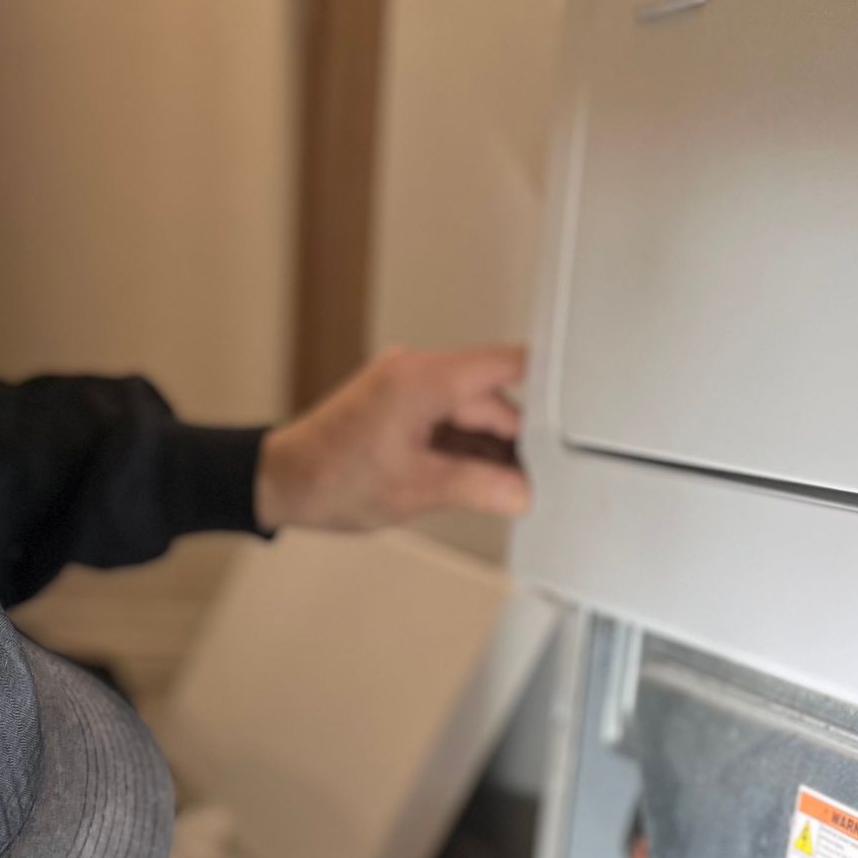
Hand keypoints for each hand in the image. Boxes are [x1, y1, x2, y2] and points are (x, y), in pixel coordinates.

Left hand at [255, 346, 529, 532]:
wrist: (280, 483)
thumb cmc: (329, 480)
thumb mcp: (414, 490)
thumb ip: (476, 486)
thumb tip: (522, 492)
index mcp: (421, 380)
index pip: (504, 365)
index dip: (546, 383)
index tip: (578, 409)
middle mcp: (416, 373)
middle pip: (491, 399)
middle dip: (514, 441)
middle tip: (535, 484)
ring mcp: (408, 389)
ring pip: (472, 416)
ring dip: (488, 452)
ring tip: (497, 492)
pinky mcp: (401, 407)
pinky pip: (449, 424)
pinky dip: (465, 452)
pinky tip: (471, 483)